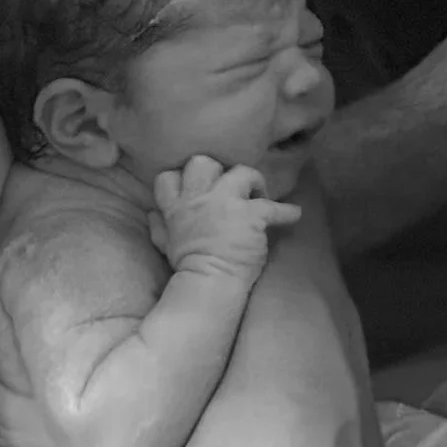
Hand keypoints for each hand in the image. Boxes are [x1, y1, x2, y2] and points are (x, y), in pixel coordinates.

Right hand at [154, 154, 303, 277]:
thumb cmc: (187, 268)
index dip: (183, 178)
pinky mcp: (251, 215)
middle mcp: (200, 198)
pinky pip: (275, 206)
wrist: (208, 284)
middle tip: (228, 188)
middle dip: (216, 170)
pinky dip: (287, 212)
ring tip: (258, 196)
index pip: (170, 176)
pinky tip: (294, 215)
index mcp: (177, 206)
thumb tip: (152, 213)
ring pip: (241, 172)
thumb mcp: (165, 244)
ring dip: (253, 182)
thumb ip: (159, 225)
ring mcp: (226, 203)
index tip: (195, 187)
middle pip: (203, 163)